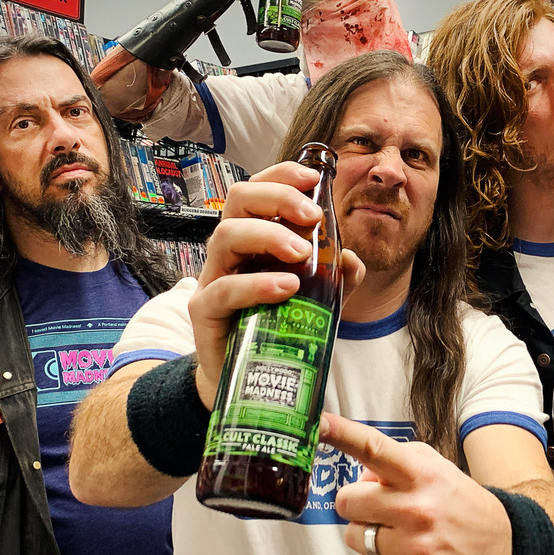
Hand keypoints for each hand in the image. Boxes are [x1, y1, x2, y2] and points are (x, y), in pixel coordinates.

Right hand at [187, 161, 363, 407]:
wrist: (246, 379)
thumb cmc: (277, 327)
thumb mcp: (316, 299)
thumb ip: (335, 278)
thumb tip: (350, 259)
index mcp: (252, 238)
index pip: (258, 190)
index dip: (282, 175)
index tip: (313, 178)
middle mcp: (228, 252)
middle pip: (238, 200)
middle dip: (277, 197)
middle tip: (313, 217)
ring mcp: (211, 279)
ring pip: (225, 236)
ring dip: (268, 236)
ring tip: (302, 254)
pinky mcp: (203, 312)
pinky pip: (222, 290)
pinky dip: (256, 284)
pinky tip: (286, 288)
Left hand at [324, 413, 512, 554]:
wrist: (500, 543)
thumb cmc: (454, 499)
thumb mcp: (432, 466)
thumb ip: (391, 461)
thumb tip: (359, 476)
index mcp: (420, 474)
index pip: (375, 449)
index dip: (342, 434)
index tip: (319, 423)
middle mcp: (417, 507)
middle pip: (347, 501)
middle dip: (357, 503)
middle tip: (380, 507)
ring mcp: (416, 546)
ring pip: (353, 537)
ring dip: (366, 534)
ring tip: (396, 533)